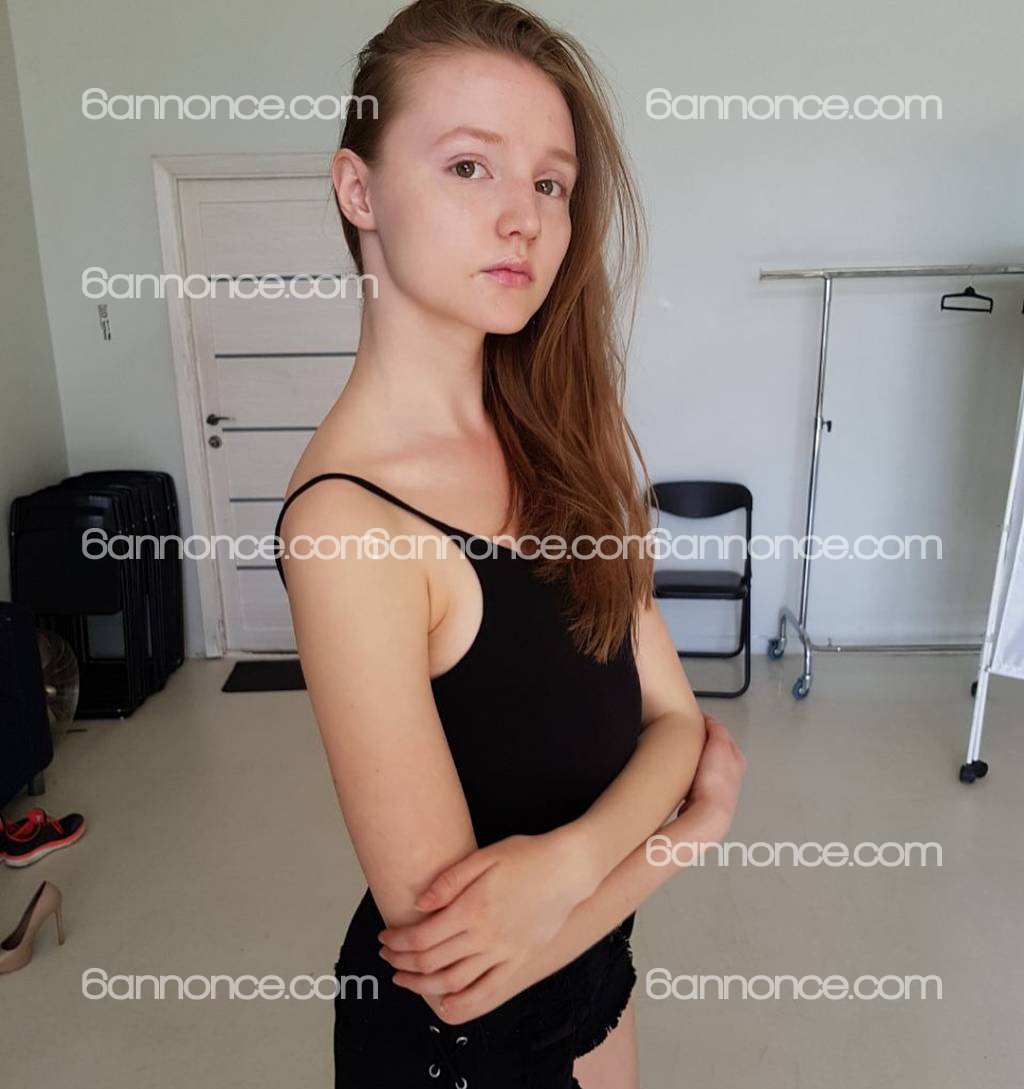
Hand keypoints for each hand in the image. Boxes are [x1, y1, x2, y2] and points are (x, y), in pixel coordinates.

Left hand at [377, 825, 594, 1006]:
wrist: (569, 869)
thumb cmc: (527, 856)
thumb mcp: (485, 856)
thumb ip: (449, 881)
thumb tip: (419, 905)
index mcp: (472, 908)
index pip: (422, 938)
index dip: (398, 942)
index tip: (385, 938)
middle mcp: (486, 937)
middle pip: (432, 963)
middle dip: (402, 964)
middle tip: (388, 958)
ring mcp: (504, 953)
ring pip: (455, 983)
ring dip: (423, 987)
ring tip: (405, 980)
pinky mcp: (520, 962)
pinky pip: (489, 994)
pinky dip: (464, 1006)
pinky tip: (445, 1005)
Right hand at [678, 712, 746, 824]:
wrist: (708, 813)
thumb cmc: (716, 781)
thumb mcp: (719, 745)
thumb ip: (716, 729)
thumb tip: (709, 720)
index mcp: (736, 758)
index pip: (722, 734)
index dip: (707, 725)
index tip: (693, 720)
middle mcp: (730, 773)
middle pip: (713, 750)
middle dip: (701, 742)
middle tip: (685, 736)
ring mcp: (717, 786)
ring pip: (704, 765)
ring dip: (694, 759)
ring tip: (681, 755)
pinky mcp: (703, 797)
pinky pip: (694, 778)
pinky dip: (688, 773)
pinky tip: (680, 774)